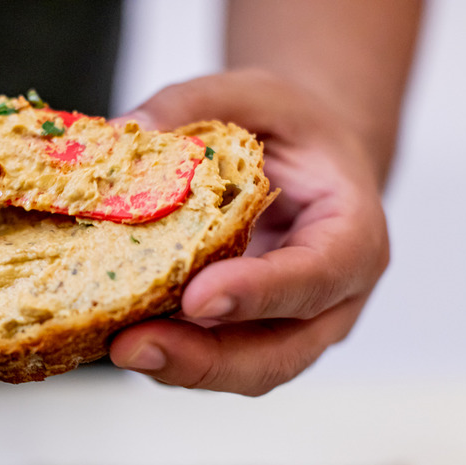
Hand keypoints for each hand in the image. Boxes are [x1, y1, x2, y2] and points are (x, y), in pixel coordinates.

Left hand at [110, 70, 389, 395]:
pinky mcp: (248, 338)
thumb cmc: (291, 131)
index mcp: (352, 235)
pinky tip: (116, 334)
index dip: (260, 293)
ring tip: (114, 345)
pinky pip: (212, 358)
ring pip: (242, 370)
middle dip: (204, 360)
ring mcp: (290, 328)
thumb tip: (123, 132)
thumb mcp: (253, 93)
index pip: (318, 275)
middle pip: (280, 354)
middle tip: (132, 346)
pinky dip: (167, 353)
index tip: (197, 297)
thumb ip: (193, 103)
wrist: (307, 163)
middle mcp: (330, 299)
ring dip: (177, 366)